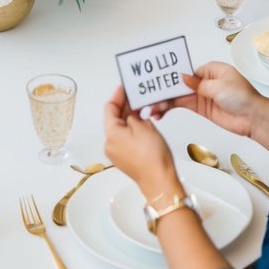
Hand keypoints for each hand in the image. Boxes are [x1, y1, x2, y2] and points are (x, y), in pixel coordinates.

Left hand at [103, 86, 181, 200]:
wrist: (160, 181)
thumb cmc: (153, 157)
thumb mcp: (144, 127)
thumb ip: (134, 116)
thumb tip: (130, 114)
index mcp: (111, 134)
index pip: (109, 108)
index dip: (117, 96)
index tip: (124, 88)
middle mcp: (109, 144)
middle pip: (113, 119)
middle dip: (125, 107)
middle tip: (136, 96)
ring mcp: (116, 153)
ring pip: (120, 129)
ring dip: (129, 118)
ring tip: (141, 109)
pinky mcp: (125, 159)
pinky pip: (125, 139)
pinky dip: (132, 130)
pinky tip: (142, 124)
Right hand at [155, 62, 263, 137]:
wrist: (253, 118)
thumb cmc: (244, 97)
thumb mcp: (219, 86)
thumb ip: (198, 84)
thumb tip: (182, 78)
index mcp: (211, 70)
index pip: (186, 71)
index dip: (172, 76)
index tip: (158, 80)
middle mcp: (205, 81)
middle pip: (180, 84)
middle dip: (164, 91)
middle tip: (149, 97)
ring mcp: (202, 95)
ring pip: (178, 96)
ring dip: (164, 102)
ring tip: (151, 108)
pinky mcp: (201, 108)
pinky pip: (182, 106)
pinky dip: (170, 108)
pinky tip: (159, 112)